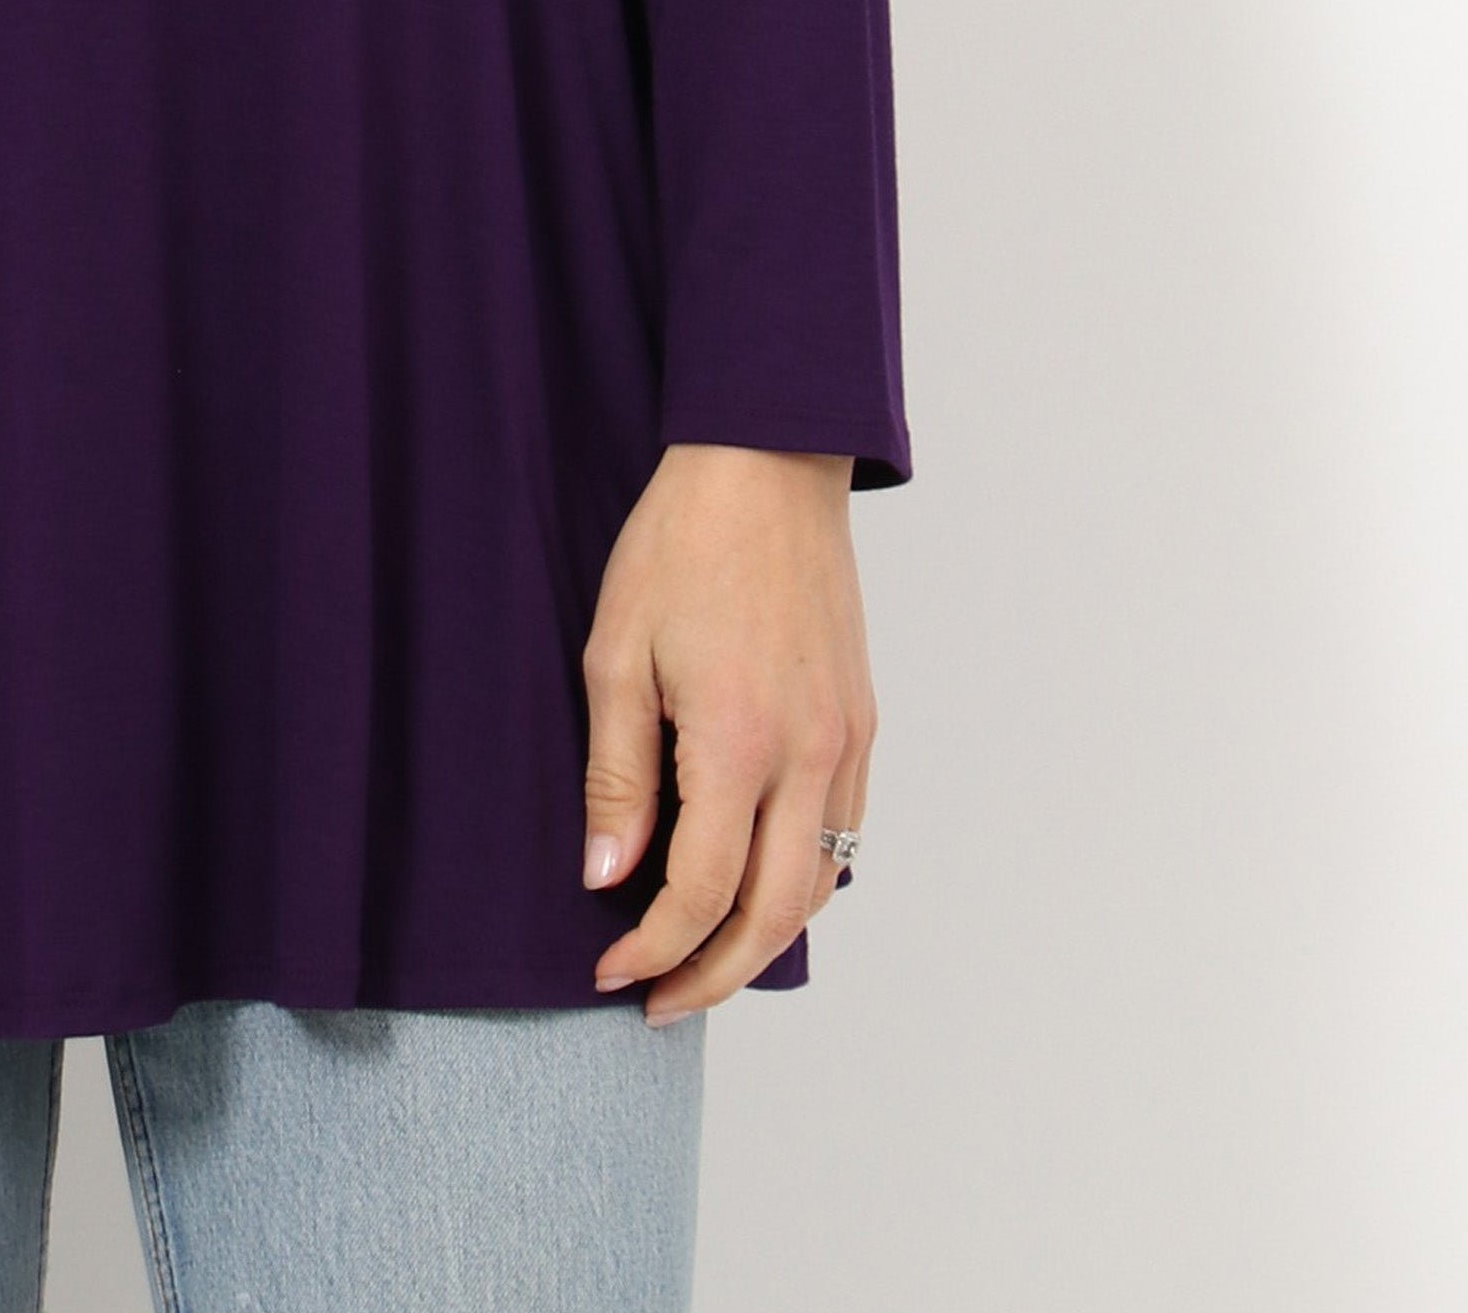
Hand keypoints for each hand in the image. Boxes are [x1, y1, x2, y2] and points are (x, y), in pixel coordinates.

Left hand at [581, 444, 873, 1023]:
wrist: (766, 465)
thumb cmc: (679, 546)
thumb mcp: (615, 652)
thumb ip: (616, 775)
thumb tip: (606, 877)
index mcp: (739, 743)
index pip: (701, 893)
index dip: (654, 948)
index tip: (612, 970)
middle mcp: (807, 756)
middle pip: (772, 916)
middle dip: (714, 975)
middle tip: (660, 1002)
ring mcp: (845, 740)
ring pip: (819, 885)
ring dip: (765, 939)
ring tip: (704, 960)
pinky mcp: (861, 720)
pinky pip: (844, 832)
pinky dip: (805, 882)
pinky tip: (760, 885)